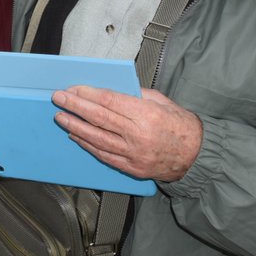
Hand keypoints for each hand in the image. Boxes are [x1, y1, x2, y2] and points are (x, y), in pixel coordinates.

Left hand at [51, 86, 202, 181]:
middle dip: (75, 107)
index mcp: (146, 114)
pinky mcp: (131, 167)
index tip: (72, 89)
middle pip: (98, 118)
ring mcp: (133, 153)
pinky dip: (87, 145)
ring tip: (61, 117)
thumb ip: (135, 95)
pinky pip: (104, 155)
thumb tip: (108, 91)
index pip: (108, 101)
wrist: (196, 156)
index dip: (87, 94)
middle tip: (59, 99)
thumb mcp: (161, 101)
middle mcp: (137, 134)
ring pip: (97, 138)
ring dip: (75, 127)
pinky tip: (76, 136)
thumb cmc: (181, 125)